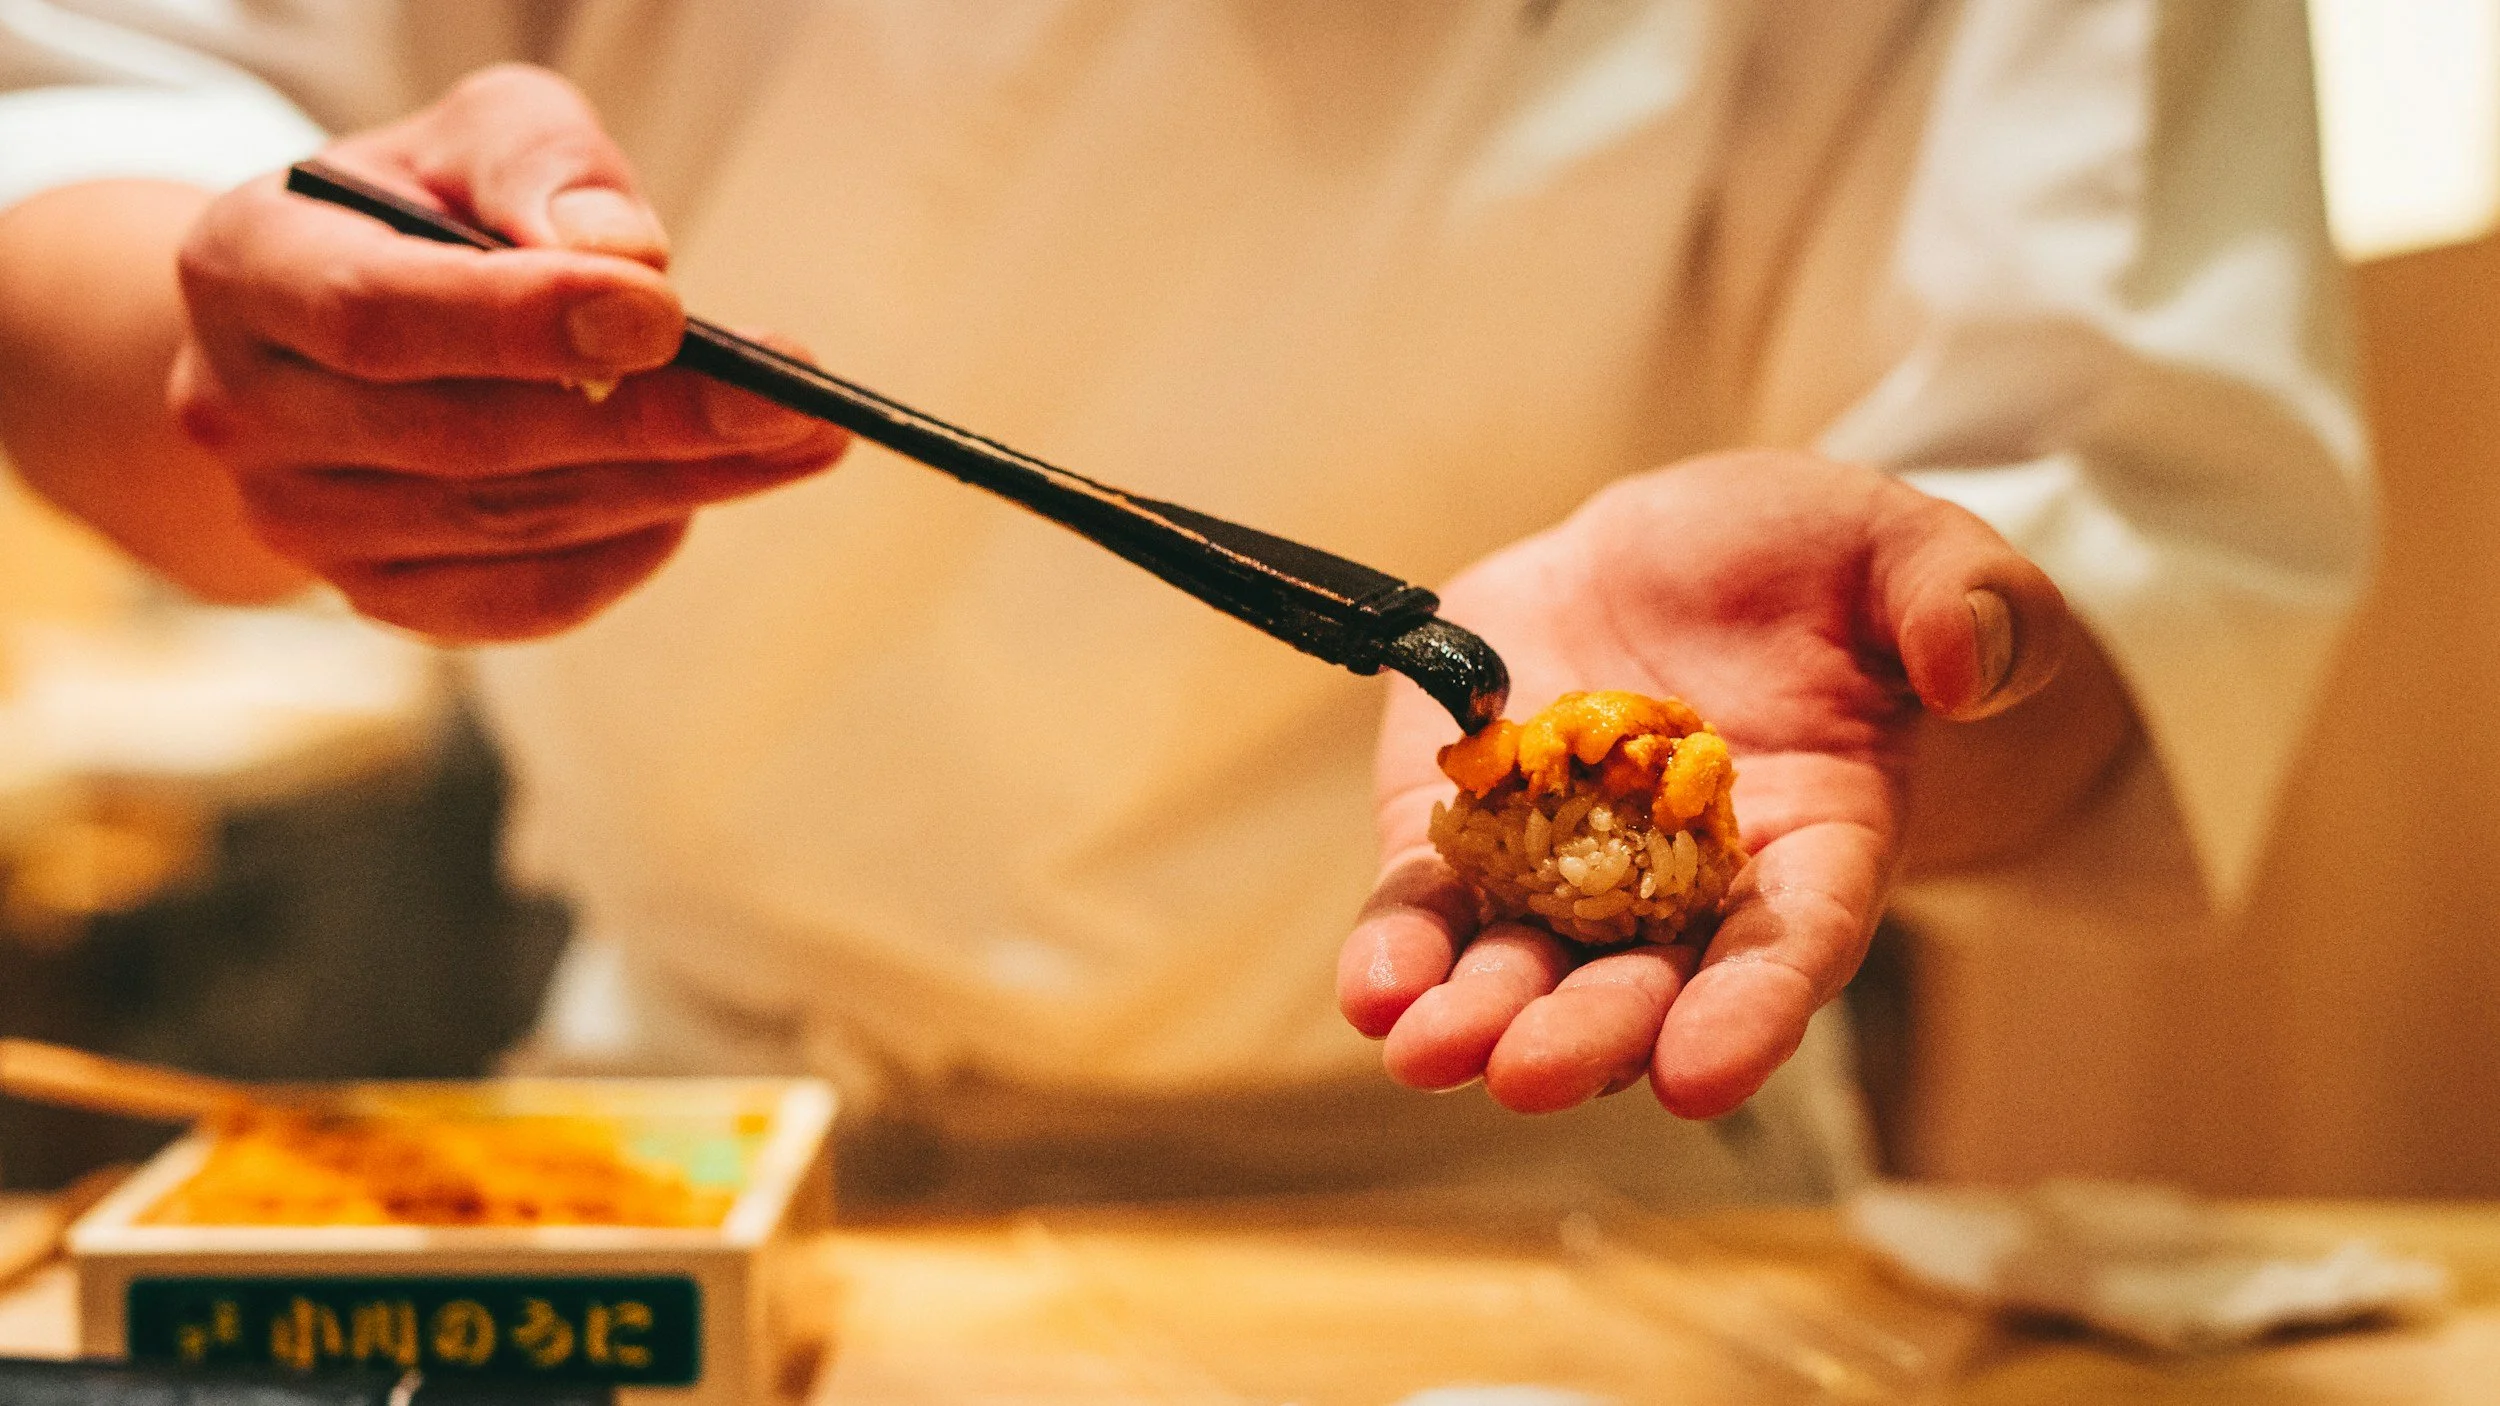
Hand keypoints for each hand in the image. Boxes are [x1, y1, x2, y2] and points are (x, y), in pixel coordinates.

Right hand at [168, 65, 847, 639]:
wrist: (338, 322)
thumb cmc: (429, 211)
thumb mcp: (480, 136)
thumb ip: (546, 169)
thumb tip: (624, 258)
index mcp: (247, 268)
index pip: (378, 316)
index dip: (526, 323)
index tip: (665, 315)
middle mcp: (246, 411)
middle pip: (468, 439)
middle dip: (653, 420)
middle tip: (791, 399)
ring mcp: (304, 521)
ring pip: (513, 527)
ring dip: (676, 486)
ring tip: (795, 440)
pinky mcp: (378, 595)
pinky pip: (526, 601)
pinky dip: (627, 554)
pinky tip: (699, 495)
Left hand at [1338, 452, 2068, 1119]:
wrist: (1689, 550)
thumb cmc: (1823, 567)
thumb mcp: (1908, 550)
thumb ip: (1963, 601)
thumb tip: (1975, 664)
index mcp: (1814, 849)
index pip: (1786, 953)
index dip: (1745, 1017)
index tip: (1701, 1077)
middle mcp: (1685, 888)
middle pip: (1639, 985)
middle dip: (1585, 1035)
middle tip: (1530, 1075)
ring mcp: (1566, 860)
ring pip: (1522, 963)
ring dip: (1474, 1017)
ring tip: (1425, 1053)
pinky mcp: (1468, 820)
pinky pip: (1431, 897)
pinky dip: (1400, 946)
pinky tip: (1372, 992)